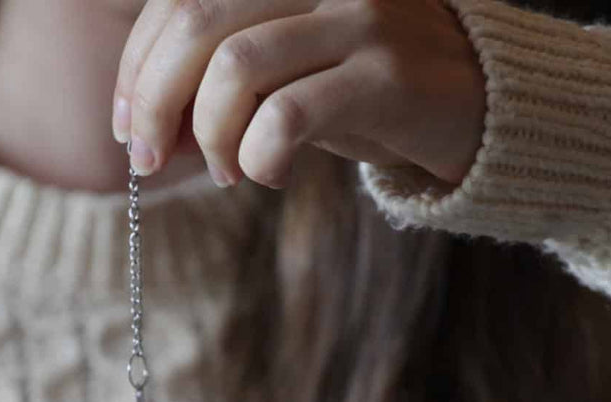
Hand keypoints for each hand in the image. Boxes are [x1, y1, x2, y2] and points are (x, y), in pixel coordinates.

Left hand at [113, 0, 485, 188]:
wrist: (484, 107)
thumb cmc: (369, 91)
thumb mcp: (292, 66)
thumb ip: (223, 76)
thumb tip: (146, 117)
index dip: (137, 63)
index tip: (126, 123)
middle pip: (195, 22)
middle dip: (152, 100)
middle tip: (148, 157)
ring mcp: (360, 17)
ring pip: (234, 68)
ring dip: (208, 134)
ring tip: (223, 171)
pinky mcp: (388, 75)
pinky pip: (288, 116)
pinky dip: (257, 156)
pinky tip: (269, 174)